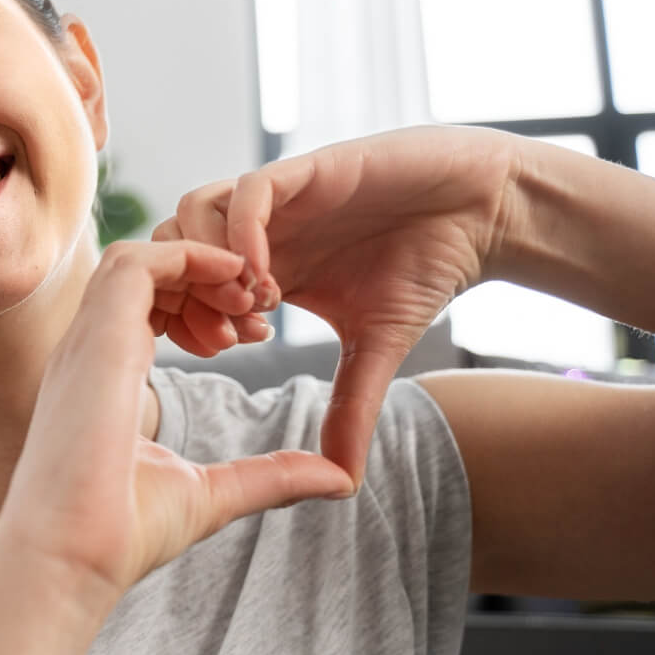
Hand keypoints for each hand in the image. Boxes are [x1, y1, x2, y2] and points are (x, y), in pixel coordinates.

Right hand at [0, 240, 353, 602]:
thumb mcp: (213, 494)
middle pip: (143, 275)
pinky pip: (136, 262)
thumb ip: (270, 474)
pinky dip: (186, 256)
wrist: (70, 558)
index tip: (252, 335)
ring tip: (249, 291)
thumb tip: (339, 479)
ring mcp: (88, 341)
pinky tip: (233, 279)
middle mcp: (90, 352)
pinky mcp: (97, 337)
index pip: (144, 310)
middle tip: (261, 307)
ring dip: (198, 261)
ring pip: (138, 258)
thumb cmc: (120, 536)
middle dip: (206, 278)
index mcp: (104, 380)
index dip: (201, 307)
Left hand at [158, 125, 520, 484]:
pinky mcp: (306, 170)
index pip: (182, 282)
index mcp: (260, 265)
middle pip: (172, 246)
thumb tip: (342, 483)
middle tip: (225, 338)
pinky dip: (242, 236)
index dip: (184, 317)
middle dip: (185, 294)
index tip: (221, 353)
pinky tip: (267, 279)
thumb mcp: (376, 348)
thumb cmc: (426, 269)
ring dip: (209, 266)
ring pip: (193, 211)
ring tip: (251, 309)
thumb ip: (349, 408)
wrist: (482, 212)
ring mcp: (277, 197)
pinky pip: (248, 193)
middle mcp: (258, 229)